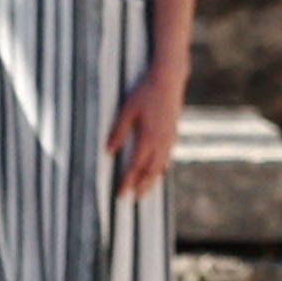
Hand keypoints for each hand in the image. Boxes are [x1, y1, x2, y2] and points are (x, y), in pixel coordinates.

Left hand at [107, 67, 183, 201]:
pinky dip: (162, 167)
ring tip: (146, 191)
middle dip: (142, 186)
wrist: (169, 80)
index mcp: (148, 137)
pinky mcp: (173, 132)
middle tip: (133, 200)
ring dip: (152, 180)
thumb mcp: (127, 110)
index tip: (120, 194)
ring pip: (161, 165)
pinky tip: (160, 170)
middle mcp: (161, 141)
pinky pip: (168, 156)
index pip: (136, 166)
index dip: (128, 181)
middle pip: (151, 170)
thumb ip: (117, 131)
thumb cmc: (145, 93)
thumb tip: (108, 152)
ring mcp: (169, 137)